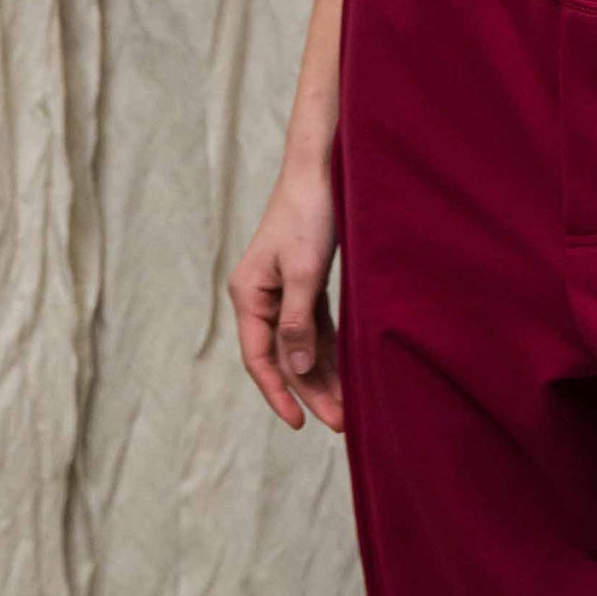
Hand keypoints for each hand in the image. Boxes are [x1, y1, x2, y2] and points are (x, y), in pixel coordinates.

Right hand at [228, 155, 343, 433]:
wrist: (320, 171)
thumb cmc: (308, 216)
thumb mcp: (305, 272)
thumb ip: (298, 323)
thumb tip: (296, 369)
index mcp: (249, 295)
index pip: (260, 358)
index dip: (278, 393)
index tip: (300, 423)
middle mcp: (260, 298)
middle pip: (283, 358)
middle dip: (310, 391)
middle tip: (339, 424)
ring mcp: (282, 292)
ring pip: (301, 346)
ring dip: (323, 375)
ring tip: (348, 409)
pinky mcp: (304, 284)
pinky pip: (315, 327)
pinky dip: (330, 350)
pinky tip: (348, 373)